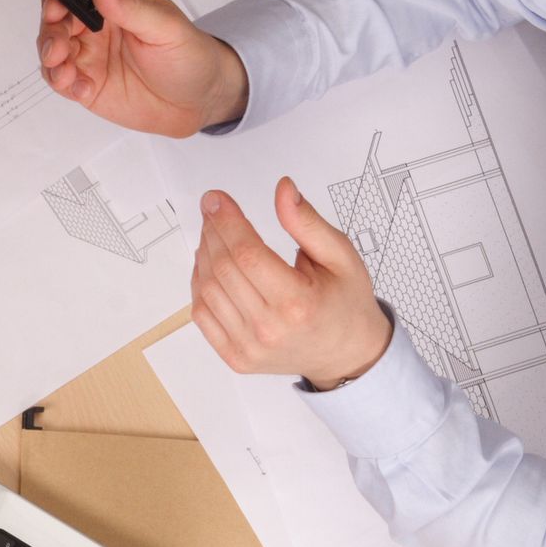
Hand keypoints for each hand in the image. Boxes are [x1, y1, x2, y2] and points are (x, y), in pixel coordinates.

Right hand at [37, 0, 247, 137]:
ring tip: (65, 73)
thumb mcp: (167, 29)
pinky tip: (81, 89)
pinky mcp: (88, 84)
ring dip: (51, 60)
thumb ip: (132, 8)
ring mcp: (90, 56)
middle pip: (57, 20)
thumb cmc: (190, 57)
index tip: (55, 9)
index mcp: (114, 1)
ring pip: (53, 51)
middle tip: (58, 49)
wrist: (199, 103)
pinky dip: (63, 83)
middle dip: (51, 33)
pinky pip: (62, 81)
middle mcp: (96, 26)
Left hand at [191, 180, 393, 388]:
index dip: (227, 221)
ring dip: (204, 254)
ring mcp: (249, 348)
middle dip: (213, 231)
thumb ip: (307, 222)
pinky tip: (208, 265)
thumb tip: (283, 189)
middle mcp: (270, 329)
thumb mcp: (340, 255)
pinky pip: (202, 315)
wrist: (347, 354)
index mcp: (299, 303)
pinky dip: (198, 284)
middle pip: (223, 269)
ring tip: (213, 234)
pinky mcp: (236, 358)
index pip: (248, 254)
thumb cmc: (345, 303)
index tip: (216, 199)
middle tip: (213, 210)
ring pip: (207, 290)